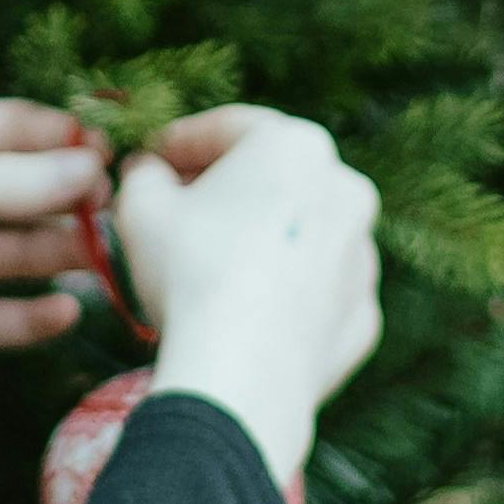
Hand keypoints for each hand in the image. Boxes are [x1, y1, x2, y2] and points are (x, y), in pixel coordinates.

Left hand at [0, 97, 114, 468]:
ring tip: (117, 259)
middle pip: (23, 190)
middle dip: (74, 196)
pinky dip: (30, 317)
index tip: (121, 149)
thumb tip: (92, 166)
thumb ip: (8, 181)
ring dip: (63, 253)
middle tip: (130, 210)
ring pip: (16, 251)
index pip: (11, 127)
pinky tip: (72, 312)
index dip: (65, 136)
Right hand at [111, 105, 376, 496]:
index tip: (149, 159)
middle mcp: (346, 191)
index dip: (179, 141)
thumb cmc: (189, 272)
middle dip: (223, 190)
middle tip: (174, 211)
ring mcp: (363, 258)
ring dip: (258, 243)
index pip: (229, 128)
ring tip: (207, 270)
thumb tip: (149, 171)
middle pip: (273, 180)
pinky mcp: (362, 317)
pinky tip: (242, 316)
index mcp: (298, 146)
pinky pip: (314, 295)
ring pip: (299, 239)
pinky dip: (283, 298)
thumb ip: (144, 173)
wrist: (240, 376)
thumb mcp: (141, 205)